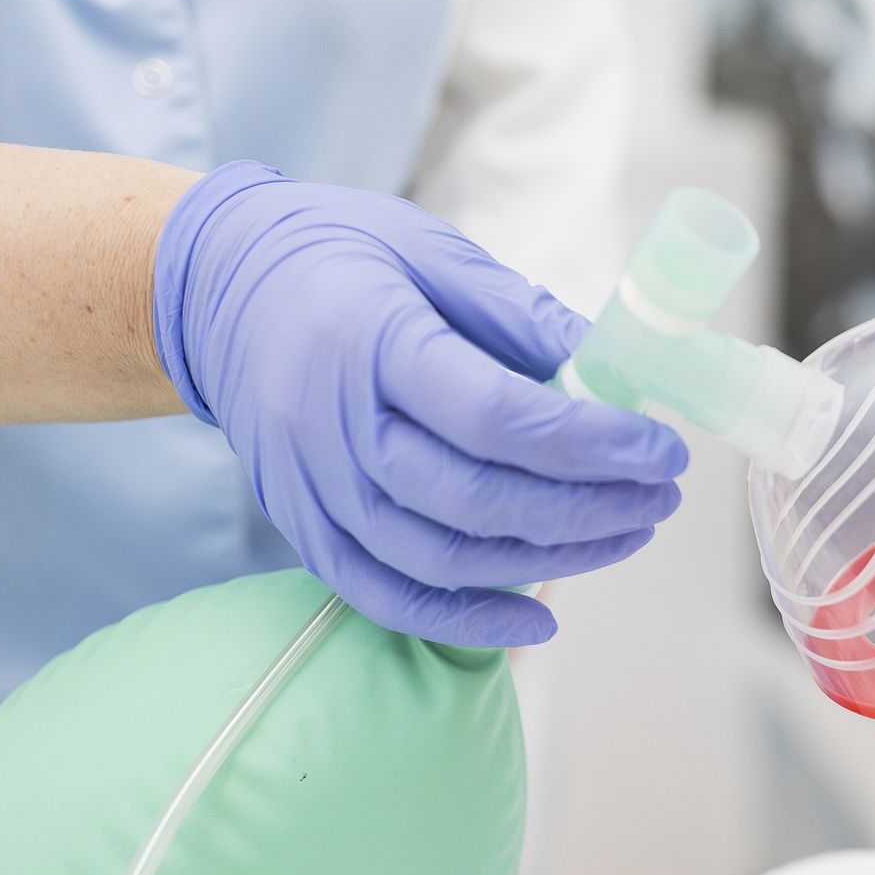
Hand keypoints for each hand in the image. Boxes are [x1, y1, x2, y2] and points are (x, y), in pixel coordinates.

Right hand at [151, 161, 685, 644]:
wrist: (213, 288)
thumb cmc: (338, 257)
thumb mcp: (434, 254)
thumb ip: (525, 319)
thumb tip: (620, 375)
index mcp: (373, 340)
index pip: (499, 417)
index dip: (594, 444)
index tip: (661, 449)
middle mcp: (333, 423)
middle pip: (478, 498)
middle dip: (589, 509)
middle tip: (659, 497)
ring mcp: (311, 485)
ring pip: (441, 557)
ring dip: (549, 560)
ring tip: (624, 535)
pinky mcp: (301, 526)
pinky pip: (386, 596)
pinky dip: (464, 621)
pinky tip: (537, 616)